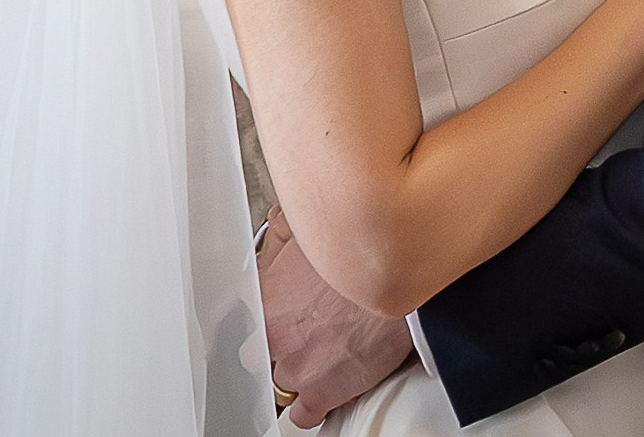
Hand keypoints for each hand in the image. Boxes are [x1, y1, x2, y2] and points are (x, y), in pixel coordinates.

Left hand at [261, 208, 414, 427]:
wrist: (402, 278)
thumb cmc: (365, 251)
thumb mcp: (312, 229)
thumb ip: (284, 236)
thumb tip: (277, 227)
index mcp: (265, 295)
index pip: (241, 317)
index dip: (262, 319)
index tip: (276, 319)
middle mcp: (273, 335)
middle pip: (257, 354)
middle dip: (279, 348)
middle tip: (307, 336)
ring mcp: (295, 368)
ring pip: (280, 386)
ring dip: (300, 376)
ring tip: (324, 359)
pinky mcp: (321, 393)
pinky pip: (303, 416)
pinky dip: (315, 408)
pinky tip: (329, 388)